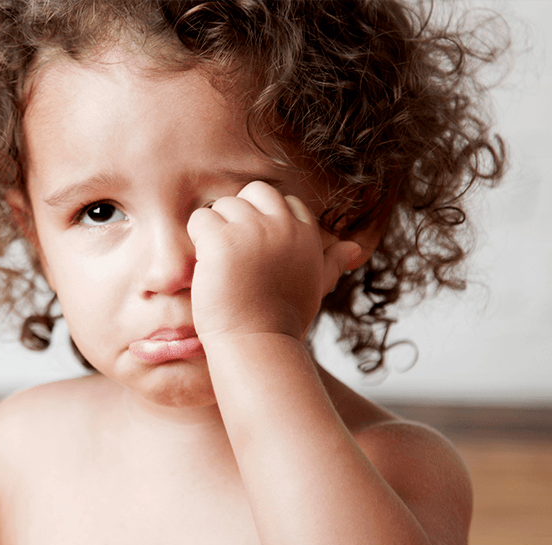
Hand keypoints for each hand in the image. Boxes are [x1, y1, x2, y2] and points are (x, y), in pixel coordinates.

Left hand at [186, 181, 360, 341]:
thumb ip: (331, 263)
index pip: (284, 201)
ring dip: (215, 230)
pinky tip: (205, 265)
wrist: (257, 345)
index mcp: (306, 234)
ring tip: (220, 265)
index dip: (263, 223)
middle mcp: (283, 226)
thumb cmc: (282, 321)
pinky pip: (200, 219)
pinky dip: (197, 240)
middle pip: (254, 192)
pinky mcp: (222, 241)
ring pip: (223, 205)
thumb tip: (355, 248)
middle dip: (239, 215)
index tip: (257, 254)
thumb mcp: (314, 287)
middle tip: (234, 254)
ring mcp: (252, 231)